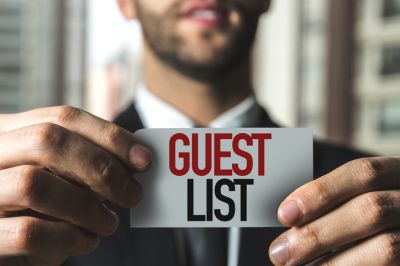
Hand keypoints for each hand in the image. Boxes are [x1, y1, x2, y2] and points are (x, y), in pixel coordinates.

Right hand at [0, 106, 151, 265]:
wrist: (6, 243)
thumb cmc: (38, 207)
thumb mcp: (60, 177)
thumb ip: (86, 163)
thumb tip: (137, 160)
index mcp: (11, 133)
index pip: (64, 117)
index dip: (110, 135)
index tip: (144, 159)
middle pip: (47, 140)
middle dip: (101, 167)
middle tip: (132, 194)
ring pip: (33, 183)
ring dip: (87, 206)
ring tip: (109, 223)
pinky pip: (27, 232)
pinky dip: (69, 238)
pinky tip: (87, 241)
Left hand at [269, 157, 399, 265]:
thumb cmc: (376, 220)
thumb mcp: (365, 197)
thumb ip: (337, 203)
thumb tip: (290, 217)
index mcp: (398, 175)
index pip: (363, 173)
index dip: (321, 192)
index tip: (285, 213)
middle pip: (370, 210)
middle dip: (318, 233)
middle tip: (280, 253)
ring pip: (386, 247)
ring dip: (333, 262)